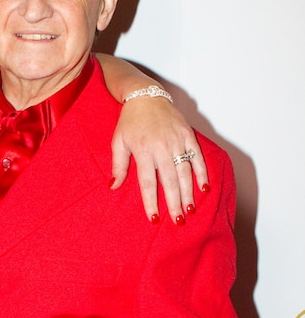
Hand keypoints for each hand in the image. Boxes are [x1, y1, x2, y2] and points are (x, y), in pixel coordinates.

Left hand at [110, 96, 207, 222]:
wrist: (146, 96)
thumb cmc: (129, 121)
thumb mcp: (118, 141)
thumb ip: (118, 165)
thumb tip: (113, 187)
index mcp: (143, 150)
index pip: (147, 182)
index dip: (151, 201)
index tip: (153, 218)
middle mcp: (162, 147)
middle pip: (170, 180)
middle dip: (174, 202)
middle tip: (178, 221)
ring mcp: (177, 141)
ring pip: (186, 172)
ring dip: (189, 192)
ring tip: (190, 210)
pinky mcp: (188, 135)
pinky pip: (198, 157)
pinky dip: (202, 173)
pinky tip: (204, 188)